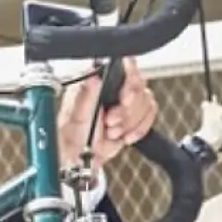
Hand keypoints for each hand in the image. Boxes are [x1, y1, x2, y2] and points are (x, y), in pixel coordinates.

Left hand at [57, 59, 157, 175]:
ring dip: (130, 122)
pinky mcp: (135, 113)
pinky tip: (125, 135)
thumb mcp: (76, 115)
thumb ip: (85, 95)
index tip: (124, 99)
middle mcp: (113, 84)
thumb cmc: (71, 135)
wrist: (80, 158)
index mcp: (97, 77)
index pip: (124, 63)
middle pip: (139, 84)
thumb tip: (93, 76)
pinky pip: (150, 113)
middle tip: (110, 121)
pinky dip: (139, 128)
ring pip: (146, 100)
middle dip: (127, 109)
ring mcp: (125, 98)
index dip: (130, 79)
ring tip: (111, 131)